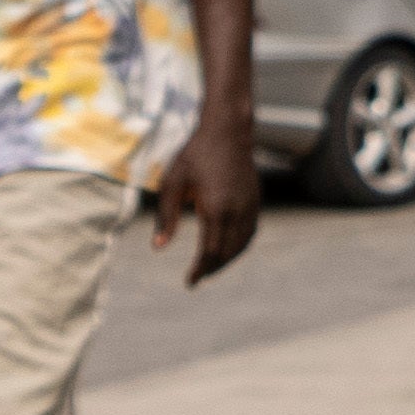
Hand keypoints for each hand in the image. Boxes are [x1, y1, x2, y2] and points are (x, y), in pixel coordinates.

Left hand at [153, 112, 260, 288]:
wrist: (227, 132)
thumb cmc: (195, 155)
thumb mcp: (173, 184)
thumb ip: (166, 218)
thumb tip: (158, 248)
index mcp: (216, 209)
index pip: (210, 252)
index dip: (200, 270)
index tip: (190, 282)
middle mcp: (237, 211)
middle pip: (227, 254)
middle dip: (212, 269)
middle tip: (197, 278)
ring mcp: (250, 207)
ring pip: (241, 246)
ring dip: (226, 260)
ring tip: (210, 267)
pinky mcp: (256, 202)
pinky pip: (250, 233)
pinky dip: (239, 247)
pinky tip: (227, 248)